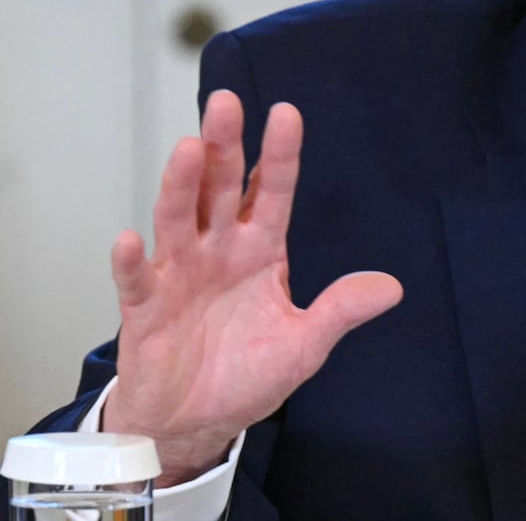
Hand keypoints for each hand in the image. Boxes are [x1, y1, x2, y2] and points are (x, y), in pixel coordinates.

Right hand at [102, 91, 403, 485]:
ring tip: (191, 149)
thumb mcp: (305, 344)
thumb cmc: (247, 375)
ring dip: (182, 184)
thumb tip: (393, 288)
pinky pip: (136, 280)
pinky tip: (132, 239)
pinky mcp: (145, 308)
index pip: (271, 192)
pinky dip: (132, 260)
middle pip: (220, 188)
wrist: (197, 422)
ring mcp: (179, 274)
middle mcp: (218, 250)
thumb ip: (340, 310)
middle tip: (227, 103)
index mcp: (260, 250)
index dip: (279, 155)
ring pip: (179, 218)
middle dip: (225, 146)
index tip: (287, 113)